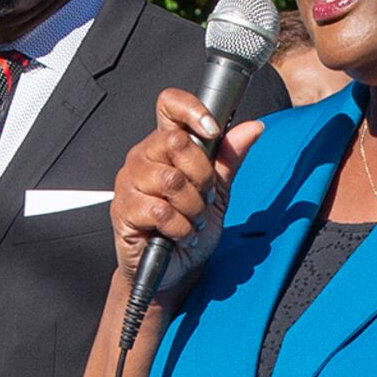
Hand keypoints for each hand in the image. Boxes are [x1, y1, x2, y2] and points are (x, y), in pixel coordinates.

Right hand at [109, 88, 266, 276]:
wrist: (173, 271)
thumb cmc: (188, 229)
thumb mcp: (218, 192)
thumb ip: (230, 158)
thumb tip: (252, 128)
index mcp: (164, 146)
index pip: (169, 105)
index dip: (192, 110)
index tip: (213, 130)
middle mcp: (143, 158)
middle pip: (176, 141)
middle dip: (202, 176)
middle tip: (203, 197)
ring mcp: (129, 183)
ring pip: (172, 180)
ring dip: (193, 208)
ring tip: (192, 220)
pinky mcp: (124, 211)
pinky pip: (161, 211)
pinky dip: (181, 228)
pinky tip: (180, 234)